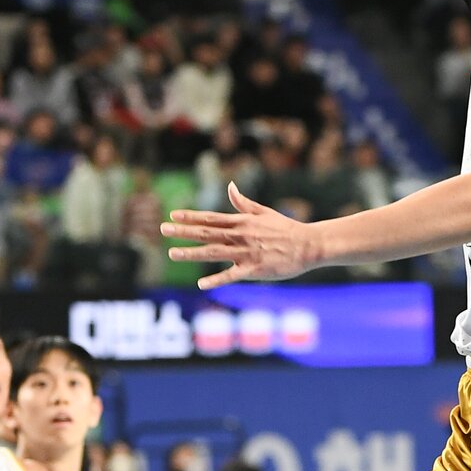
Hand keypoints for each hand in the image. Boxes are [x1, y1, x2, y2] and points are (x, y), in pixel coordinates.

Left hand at [163, 182, 314, 290]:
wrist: (308, 245)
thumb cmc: (286, 229)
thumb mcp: (264, 212)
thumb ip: (243, 203)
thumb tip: (230, 187)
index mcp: (242, 222)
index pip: (211, 217)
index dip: (190, 216)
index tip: (173, 215)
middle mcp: (241, 236)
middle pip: (206, 232)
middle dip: (183, 231)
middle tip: (162, 229)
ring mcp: (246, 253)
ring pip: (213, 252)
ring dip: (192, 252)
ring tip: (172, 253)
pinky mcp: (254, 270)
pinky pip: (231, 275)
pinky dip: (216, 280)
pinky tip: (201, 284)